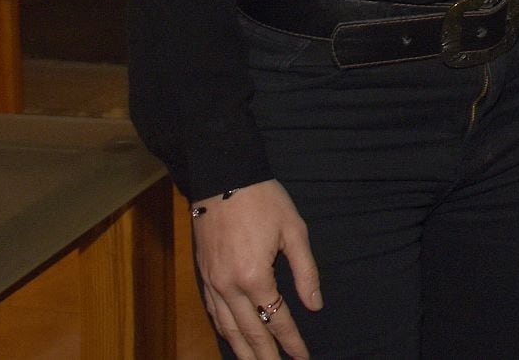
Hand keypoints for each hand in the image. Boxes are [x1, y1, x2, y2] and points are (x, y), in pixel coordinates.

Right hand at [192, 178, 322, 359]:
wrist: (222, 176)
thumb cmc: (263, 200)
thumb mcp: (294, 230)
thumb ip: (306, 272)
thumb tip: (315, 305)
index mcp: (255, 276)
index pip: (277, 319)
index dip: (291, 341)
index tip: (302, 357)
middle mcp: (229, 286)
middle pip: (250, 333)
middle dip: (266, 357)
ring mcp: (212, 284)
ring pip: (227, 330)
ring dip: (243, 352)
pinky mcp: (203, 277)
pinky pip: (214, 314)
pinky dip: (224, 333)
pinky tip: (233, 341)